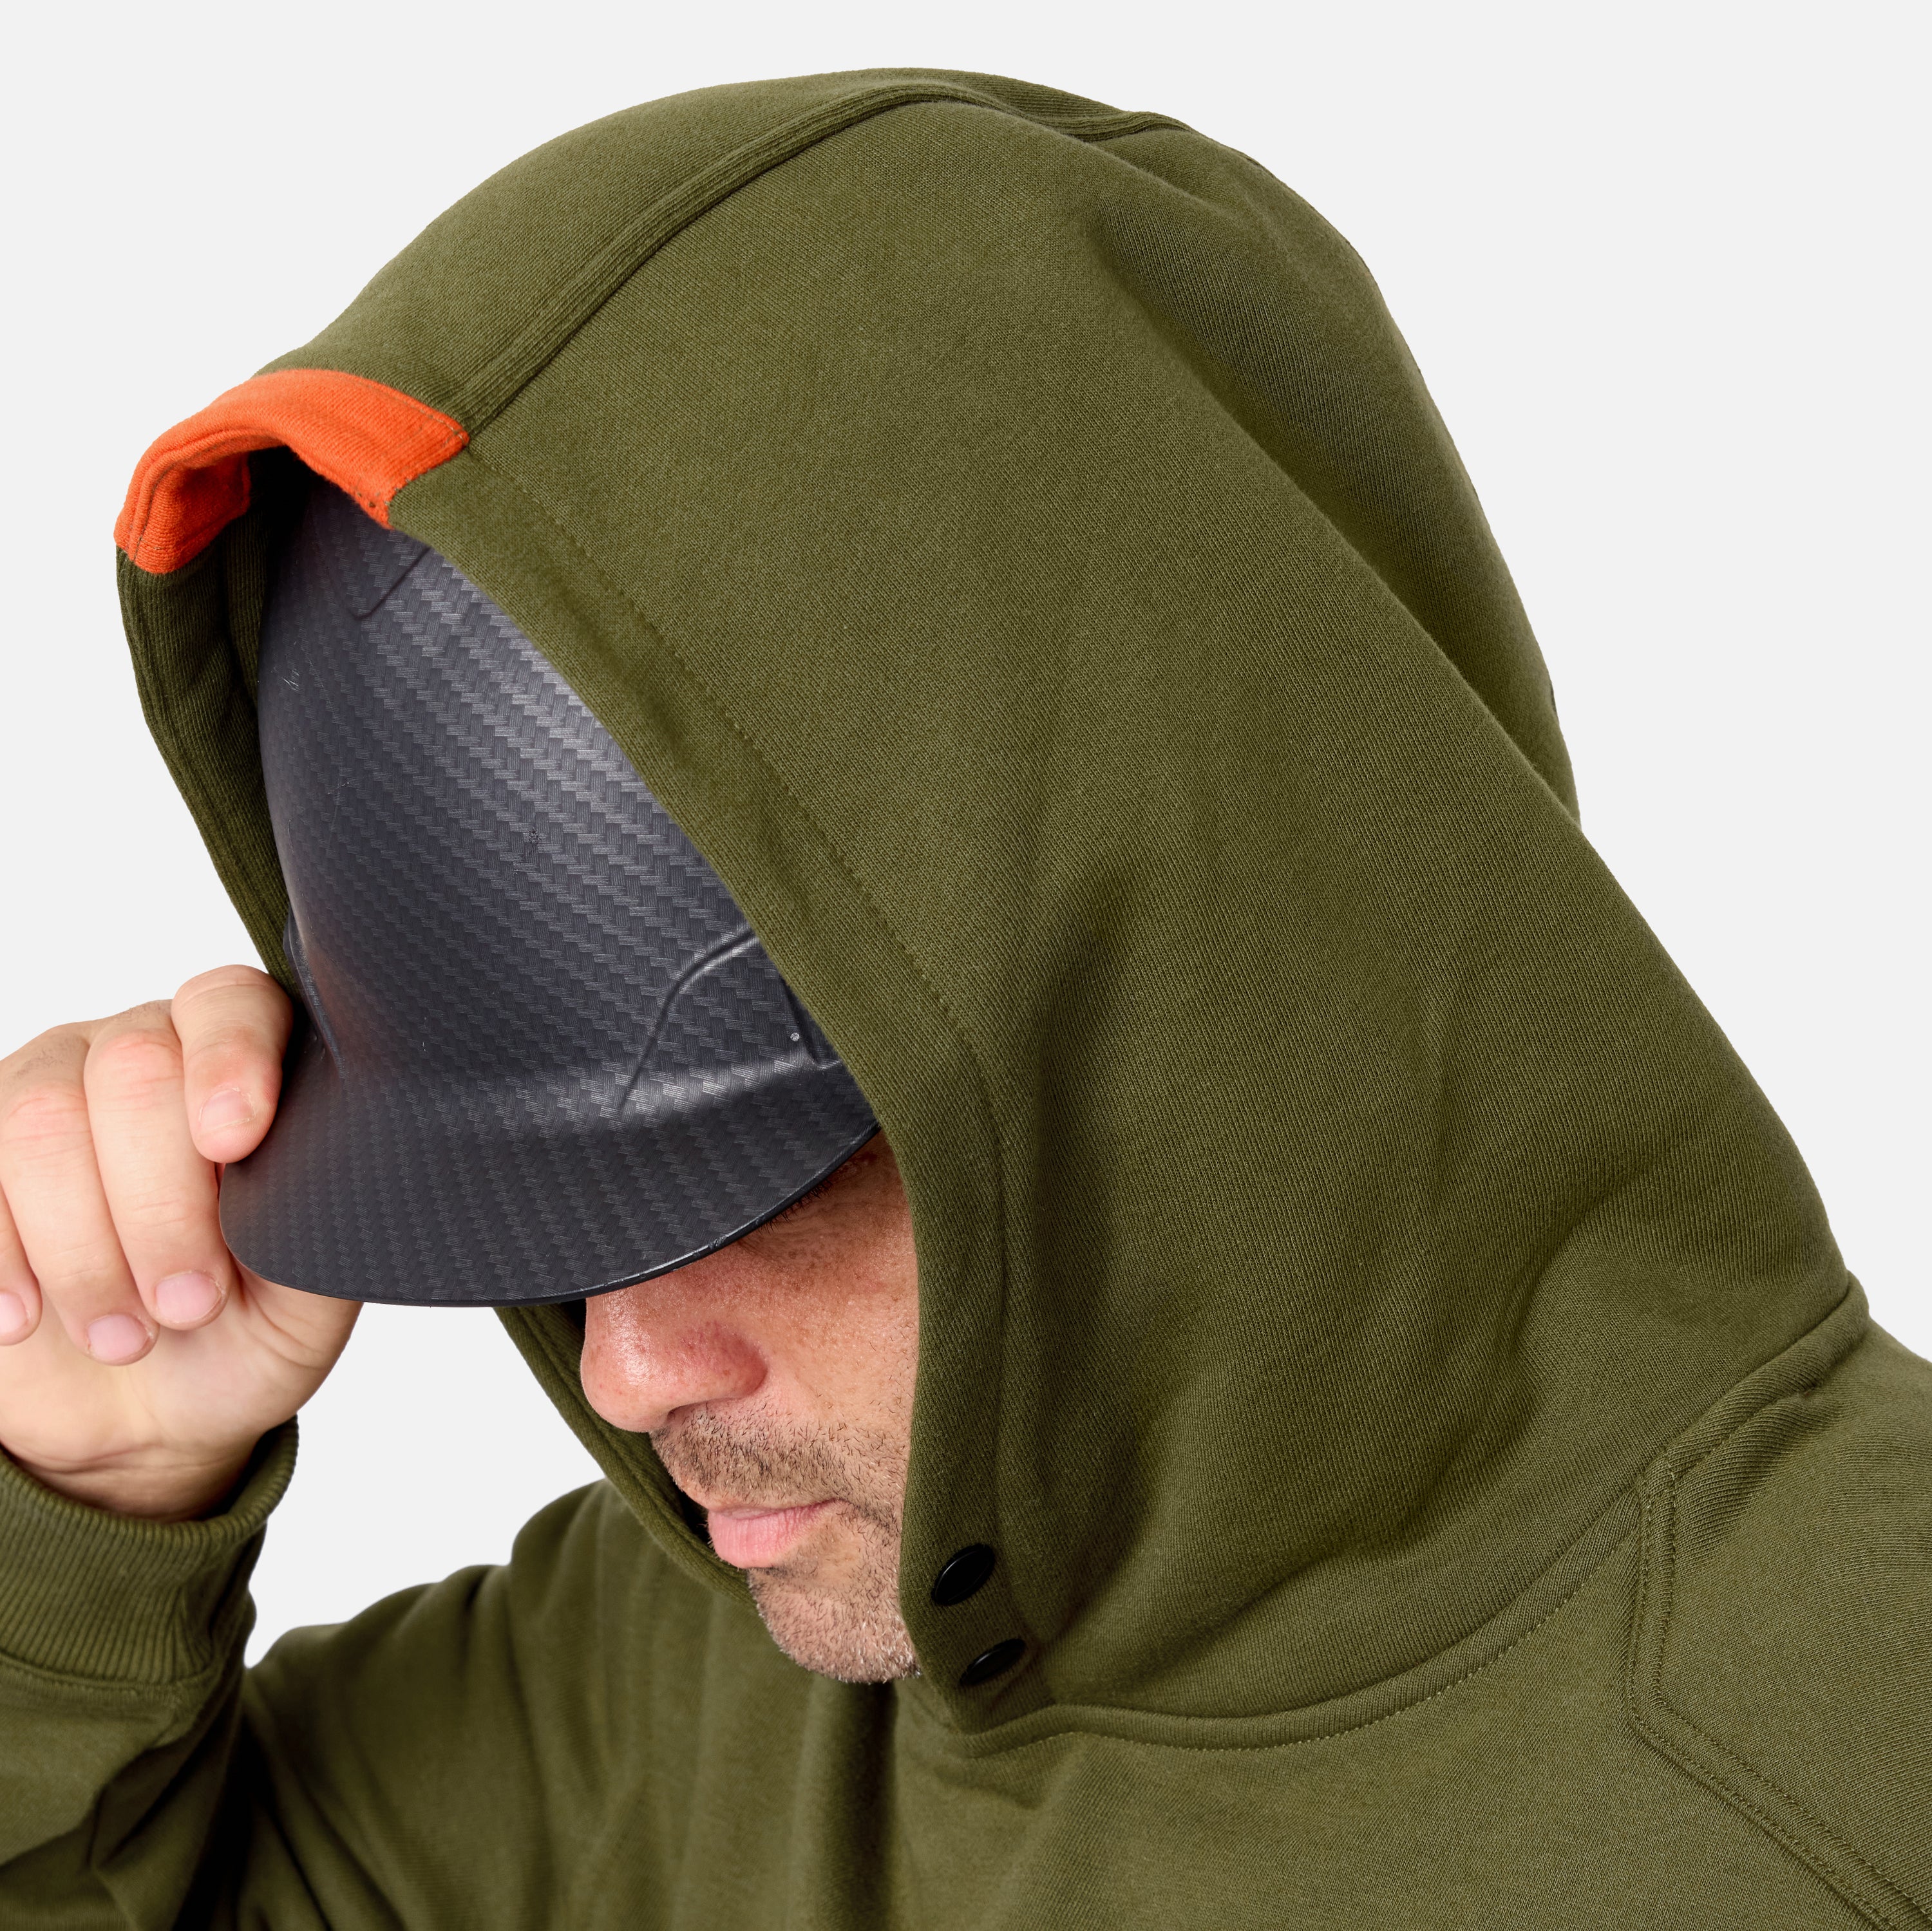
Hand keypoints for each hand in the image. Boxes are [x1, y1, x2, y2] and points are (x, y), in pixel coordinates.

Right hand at [0, 967, 358, 1519]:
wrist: (147, 1411)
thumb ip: (323, 1220)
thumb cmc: (244, 1330)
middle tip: (188, 1304)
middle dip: (161, 1203)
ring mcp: (44, 1093)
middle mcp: (142, 1052)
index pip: (232, 1006)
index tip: (236, 1141)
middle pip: (133, 1071)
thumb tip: (331, 1168)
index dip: (230, 1061)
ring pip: (42, 1122)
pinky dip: (0, 1258)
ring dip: (83, 1247)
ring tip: (124, 1336)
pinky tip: (24, 1321)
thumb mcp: (307, 1297)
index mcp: (245, 1063)